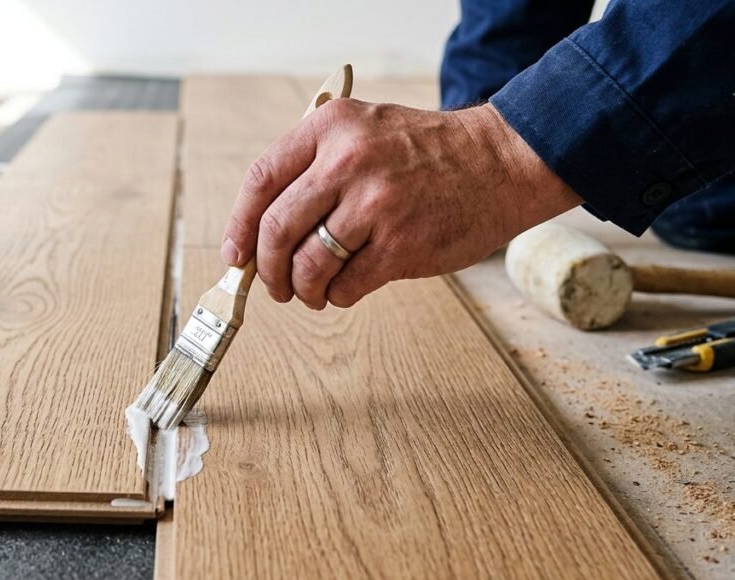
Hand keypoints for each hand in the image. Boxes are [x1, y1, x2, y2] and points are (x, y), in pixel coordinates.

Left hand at [219, 99, 580, 308]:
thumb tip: (256, 233)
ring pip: (307, 265)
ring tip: (310, 292)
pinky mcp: (401, 246)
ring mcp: (376, 205)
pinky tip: (345, 288)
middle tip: (273, 284)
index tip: (234, 254)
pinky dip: (337, 296)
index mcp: (331, 128)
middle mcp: (348, 161)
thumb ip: (311, 168)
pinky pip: (345, 287)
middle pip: (276, 230)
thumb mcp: (362, 130)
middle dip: (265, 269)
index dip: (239, 226)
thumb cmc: (425, 153)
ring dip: (300, 289)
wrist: (500, 162)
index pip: (260, 181)